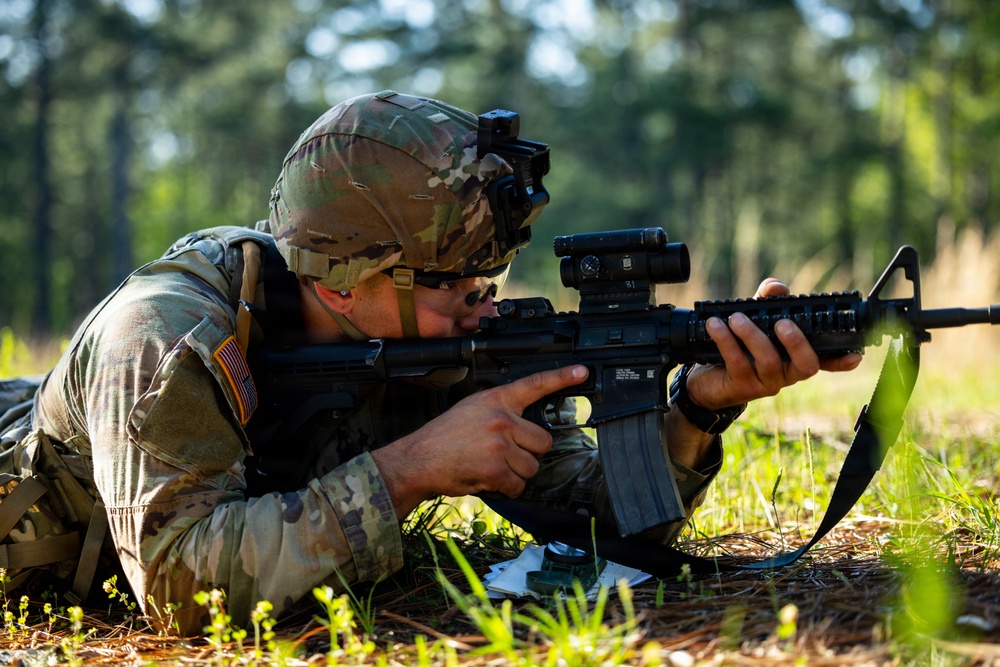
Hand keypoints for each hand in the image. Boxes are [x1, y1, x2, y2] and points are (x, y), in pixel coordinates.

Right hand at [372, 365, 589, 517]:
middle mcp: (501, 419)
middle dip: (528, 453)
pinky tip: (487, 478)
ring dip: (516, 473)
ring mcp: (500, 444)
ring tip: (491, 466)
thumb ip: (500, 412)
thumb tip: (526, 426)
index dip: (560, 378)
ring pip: (532, 466)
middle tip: (504, 454)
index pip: (534, 385)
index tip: (581, 372)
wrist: (418, 460)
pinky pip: (518, 484)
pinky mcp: (496, 469)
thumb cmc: (443, 438)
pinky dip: (506, 488)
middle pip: (543, 441)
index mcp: (496, 400)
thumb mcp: (471, 410)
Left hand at [684, 278, 862, 411]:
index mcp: (795, 356)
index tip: (855, 355)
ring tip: (735, 318)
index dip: (842, 359)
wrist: (706, 378)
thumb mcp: (754, 318)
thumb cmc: (737, 346)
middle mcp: (787, 372)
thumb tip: (778, 288)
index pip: (825, 360)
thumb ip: (767, 300)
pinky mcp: (743, 387)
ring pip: (769, 361)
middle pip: (806, 365)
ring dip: (752, 335)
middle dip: (797, 342)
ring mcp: (767, 383)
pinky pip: (738, 363)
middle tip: (782, 322)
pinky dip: (726, 341)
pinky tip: (715, 326)